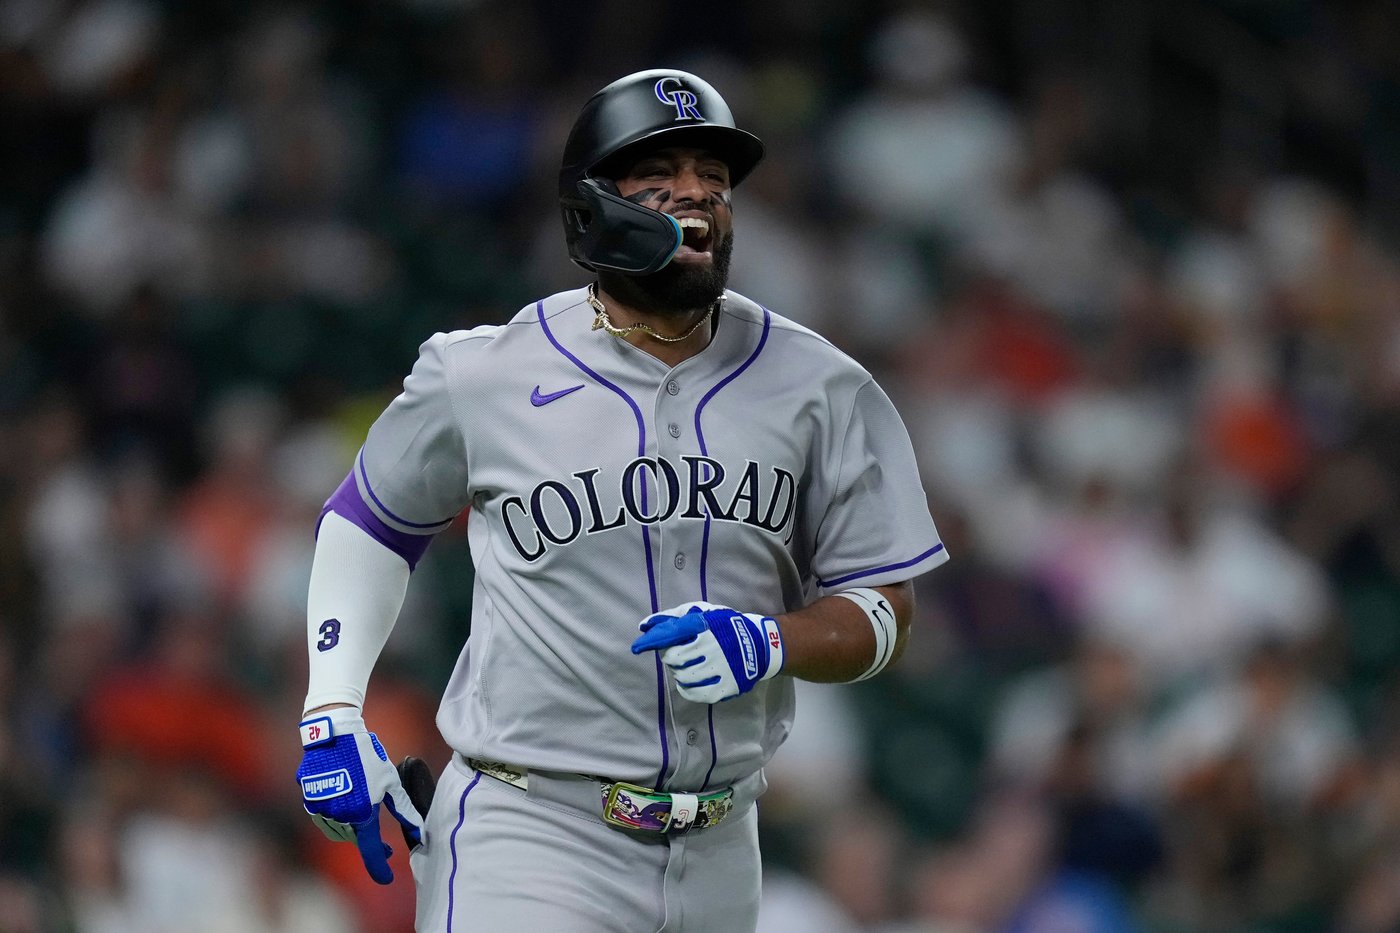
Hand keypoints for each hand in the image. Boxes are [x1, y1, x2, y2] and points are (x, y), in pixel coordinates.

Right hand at [296, 708, 426, 883]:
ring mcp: (321, 810)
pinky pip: (324, 818)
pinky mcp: (309, 800)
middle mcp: (339, 817)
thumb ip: (404, 810)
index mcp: (362, 814)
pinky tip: (344, 803)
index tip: (387, 877)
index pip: (372, 852)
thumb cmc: (367, 756)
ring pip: (338, 831)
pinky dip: (335, 818)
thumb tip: (418, 832)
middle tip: (384, 846)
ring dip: (351, 830)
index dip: (379, 869)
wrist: (335, 734)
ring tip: (362, 814)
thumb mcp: (390, 782)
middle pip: (355, 839)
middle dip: (369, 842)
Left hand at [631, 601, 784, 702]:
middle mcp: (710, 647)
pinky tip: (692, 679)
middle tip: (680, 653)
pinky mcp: (723, 687)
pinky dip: (687, 687)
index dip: (651, 641)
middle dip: (671, 655)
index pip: (671, 634)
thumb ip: (672, 619)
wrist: (758, 646)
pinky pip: (692, 692)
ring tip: (690, 665)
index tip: (637, 647)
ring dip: (680, 671)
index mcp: (704, 626)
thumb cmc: (724, 627)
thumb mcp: (702, 614)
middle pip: (672, 658)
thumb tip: (644, 626)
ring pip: (681, 676)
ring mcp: (718, 669)